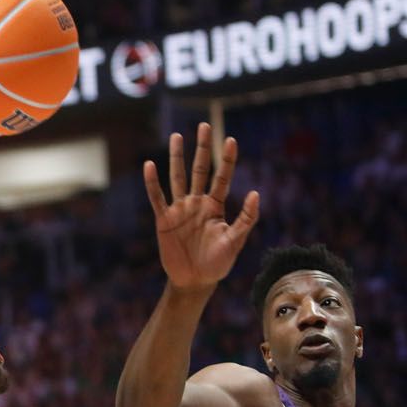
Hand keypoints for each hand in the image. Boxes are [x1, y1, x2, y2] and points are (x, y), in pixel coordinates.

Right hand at [143, 123, 259, 289]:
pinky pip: (157, 197)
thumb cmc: (218, 263)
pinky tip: (149, 165)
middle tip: (204, 126)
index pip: (222, 176)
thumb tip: (257, 192)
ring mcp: (180, 209)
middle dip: (202, 148)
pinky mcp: (164, 219)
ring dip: (177, 157)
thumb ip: (246, 218)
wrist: (194, 281)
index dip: (227, 158)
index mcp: (215, 206)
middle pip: (199, 169)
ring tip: (177, 136)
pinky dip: (152, 182)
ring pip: (177, 177)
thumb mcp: (235, 241)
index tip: (231, 139)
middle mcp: (197, 203)